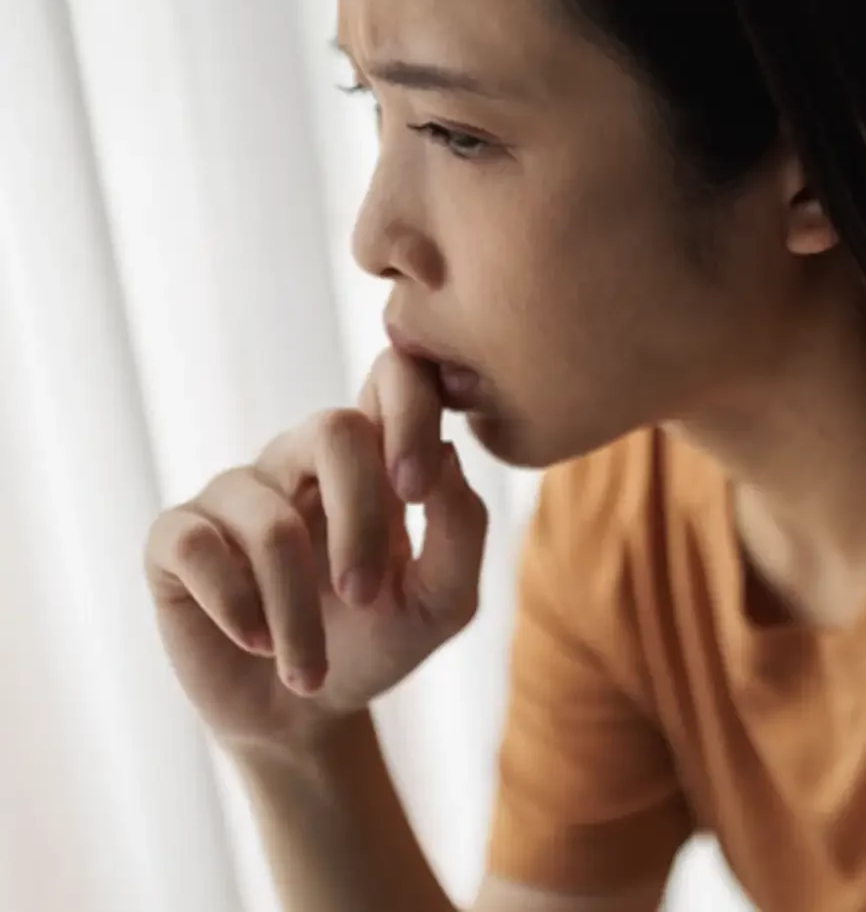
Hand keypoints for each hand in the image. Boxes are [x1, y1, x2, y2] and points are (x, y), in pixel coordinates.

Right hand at [144, 348, 486, 753]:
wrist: (306, 716)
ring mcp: (238, 494)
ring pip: (271, 519)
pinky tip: (255, 643)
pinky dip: (234, 605)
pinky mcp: (177, 538)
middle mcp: (303, 460)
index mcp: (374, 458)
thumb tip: (445, 454)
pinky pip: (195, 546)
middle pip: (334, 428)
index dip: (411, 405)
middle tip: (366, 595)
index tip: (420, 489)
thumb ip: (461, 528)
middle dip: (360, 518)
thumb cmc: (380, 642)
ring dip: (297, 612)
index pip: (392, 376)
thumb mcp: (442, 599)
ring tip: (310, 670)